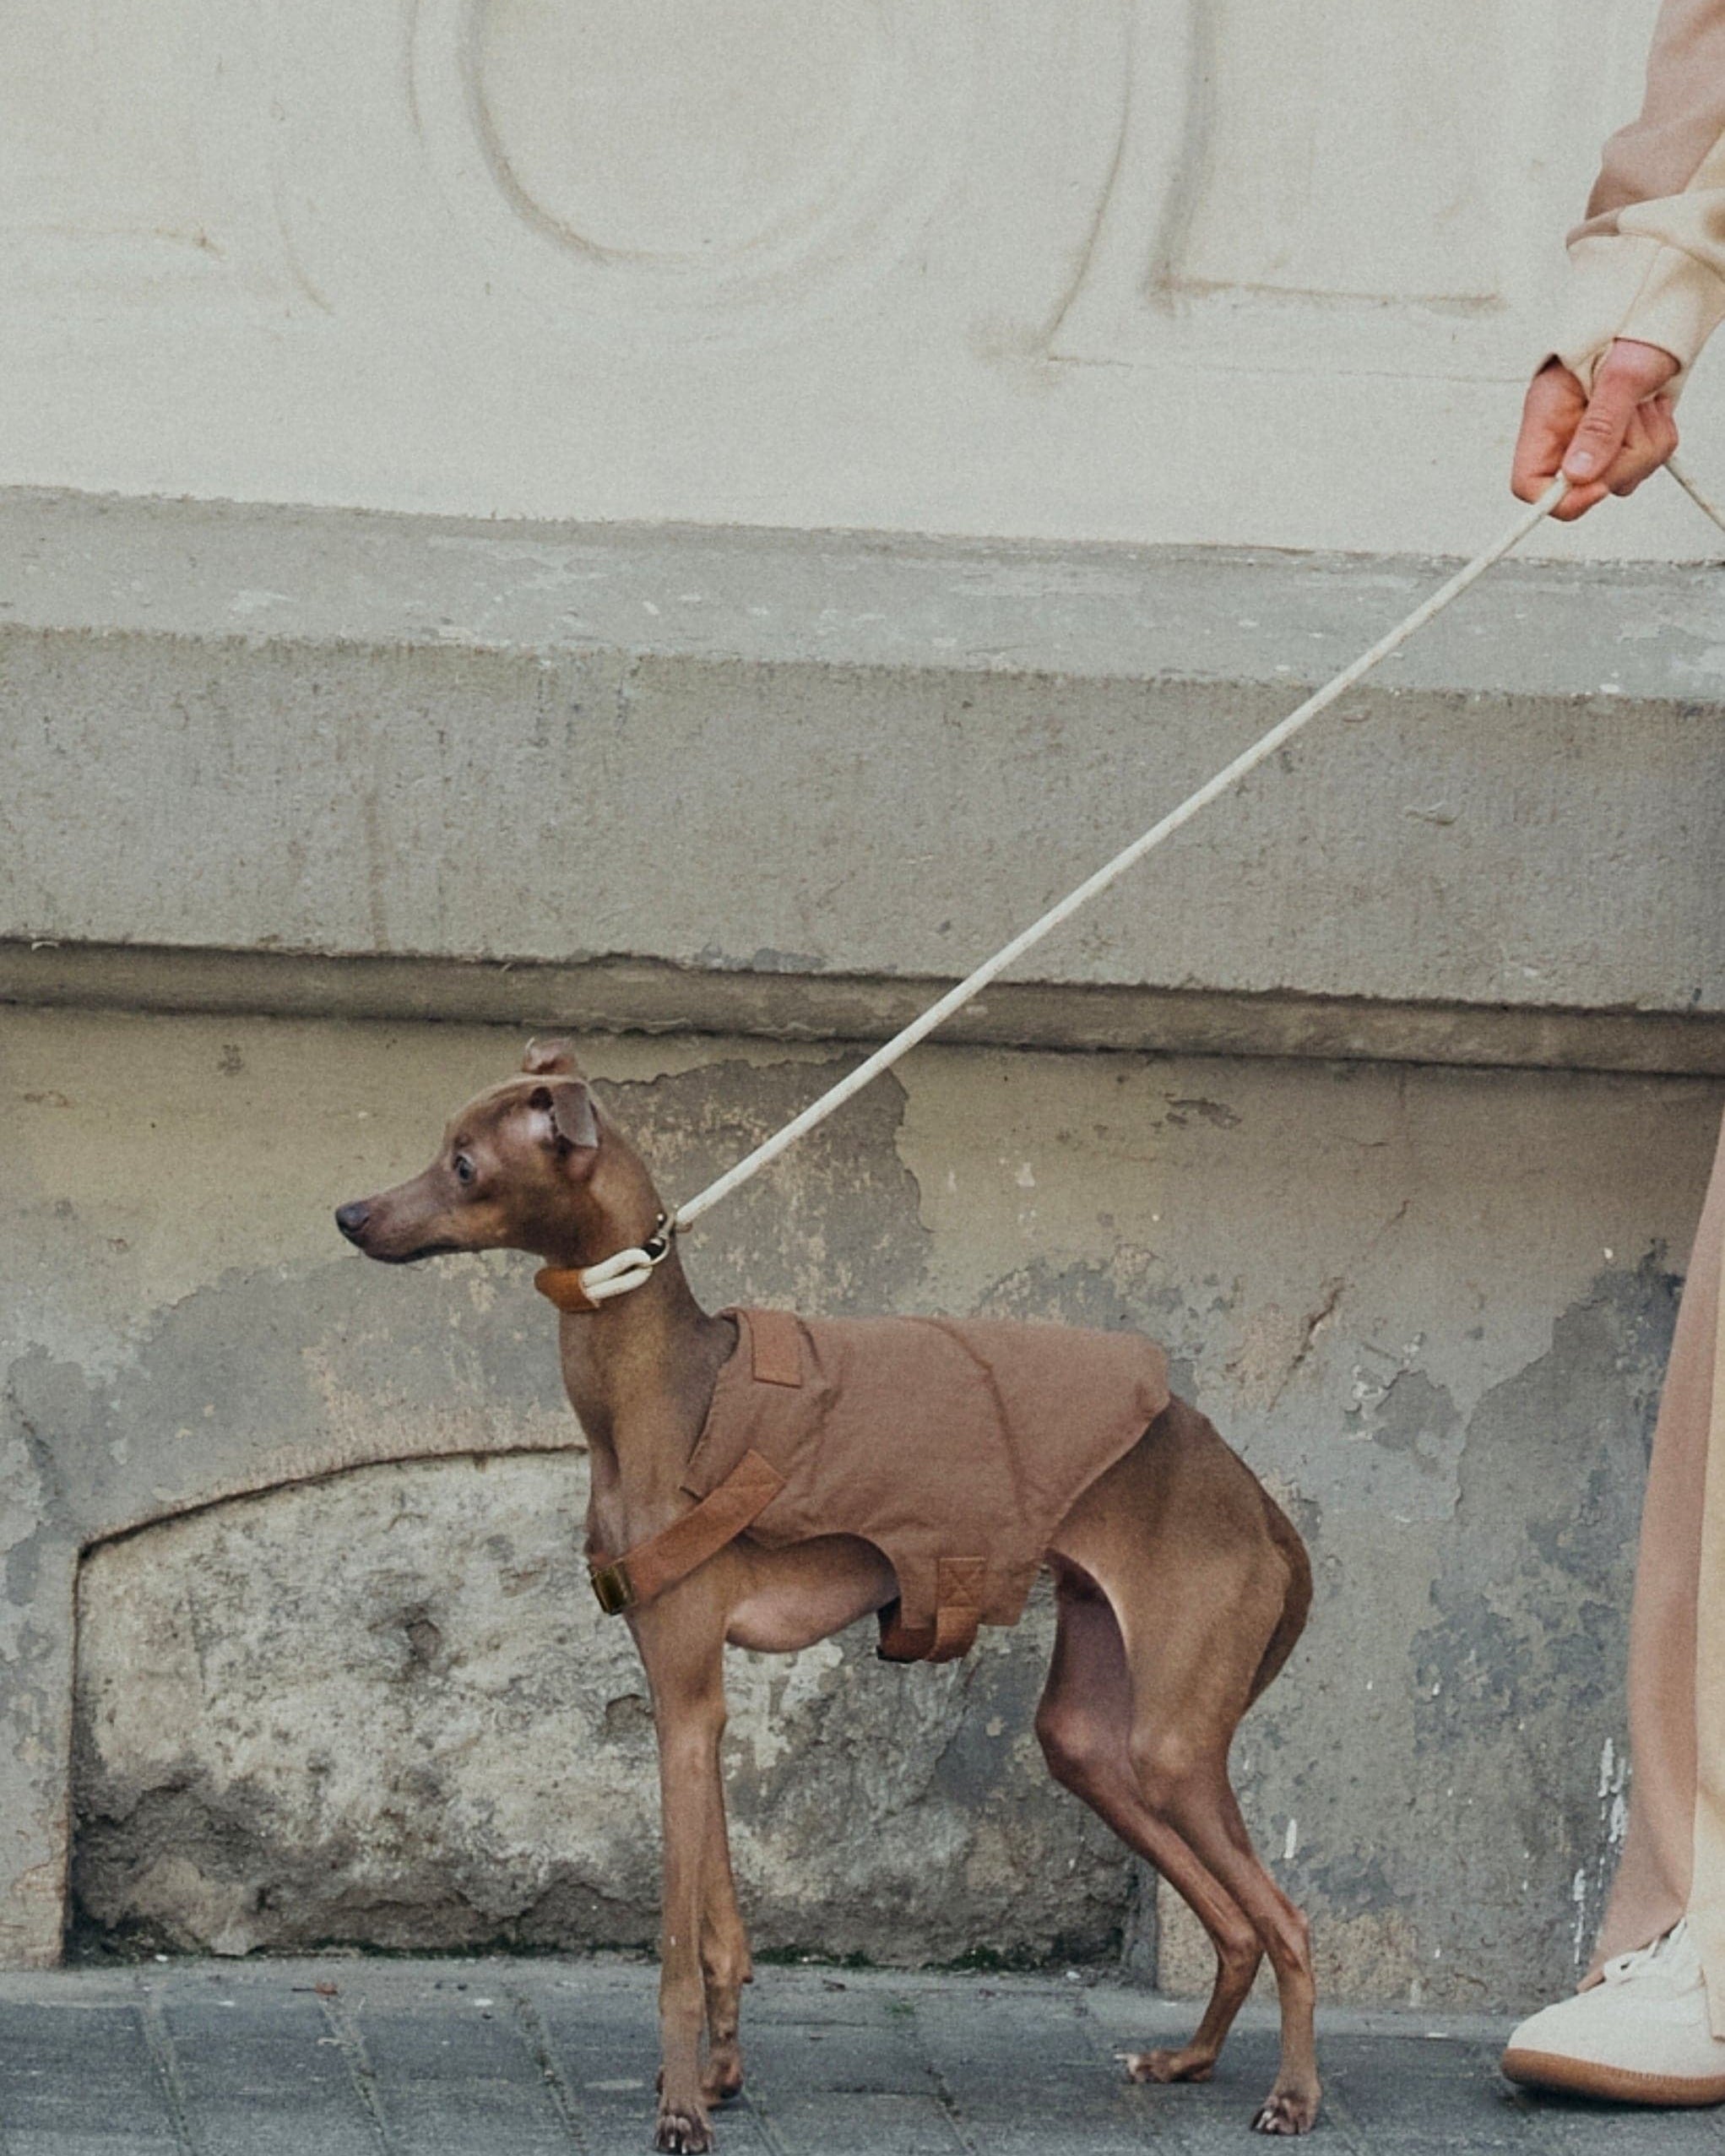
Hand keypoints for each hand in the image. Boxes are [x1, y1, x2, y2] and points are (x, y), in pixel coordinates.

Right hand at [1511, 338, 1679, 520]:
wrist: (1656, 311)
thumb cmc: (1631, 329)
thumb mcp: (1619, 375)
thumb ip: (1599, 427)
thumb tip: (1576, 476)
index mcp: (1546, 419)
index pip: (1529, 484)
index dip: (1560, 497)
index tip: (1596, 485)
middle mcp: (1567, 436)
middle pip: (1585, 487)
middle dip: (1622, 459)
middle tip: (1633, 418)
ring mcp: (1596, 442)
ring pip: (1623, 478)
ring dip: (1647, 443)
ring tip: (1644, 403)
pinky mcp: (1623, 443)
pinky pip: (1646, 464)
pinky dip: (1659, 438)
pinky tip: (1652, 408)